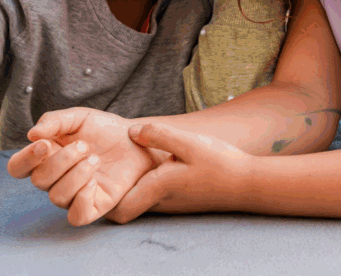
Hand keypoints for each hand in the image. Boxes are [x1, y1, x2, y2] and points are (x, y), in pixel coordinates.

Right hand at [7, 108, 162, 225]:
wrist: (136, 140)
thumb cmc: (104, 130)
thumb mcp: (79, 117)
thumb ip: (54, 121)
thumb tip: (32, 135)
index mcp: (46, 156)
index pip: (18, 167)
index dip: (25, 159)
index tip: (45, 144)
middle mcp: (55, 178)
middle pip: (39, 180)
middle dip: (61, 161)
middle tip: (85, 145)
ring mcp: (73, 194)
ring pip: (57, 197)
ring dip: (76, 174)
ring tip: (95, 158)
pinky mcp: (93, 207)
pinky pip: (76, 217)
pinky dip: (81, 200)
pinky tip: (94, 181)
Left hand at [107, 123, 254, 223]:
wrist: (247, 183)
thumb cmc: (219, 163)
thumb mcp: (188, 142)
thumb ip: (158, 135)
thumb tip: (131, 131)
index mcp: (158, 189)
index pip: (117, 209)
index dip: (100, 198)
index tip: (93, 176)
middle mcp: (160, 202)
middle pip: (123, 207)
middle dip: (108, 192)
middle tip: (100, 167)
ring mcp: (170, 204)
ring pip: (137, 201)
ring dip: (126, 186)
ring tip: (118, 161)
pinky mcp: (178, 200)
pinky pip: (151, 196)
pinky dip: (142, 184)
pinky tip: (146, 163)